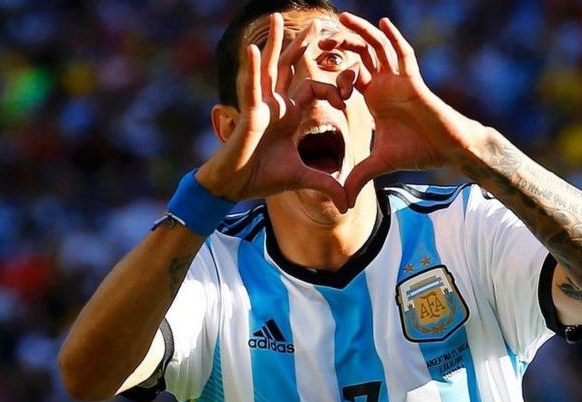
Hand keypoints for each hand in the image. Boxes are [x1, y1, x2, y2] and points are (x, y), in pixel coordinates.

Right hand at [197, 14, 355, 211]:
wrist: (234, 187)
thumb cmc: (260, 178)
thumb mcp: (301, 178)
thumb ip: (325, 184)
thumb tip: (347, 202)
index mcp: (289, 115)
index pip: (314, 89)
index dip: (333, 88)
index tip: (347, 93)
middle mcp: (275, 105)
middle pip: (290, 68)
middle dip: (302, 45)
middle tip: (316, 23)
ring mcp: (261, 106)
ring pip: (269, 68)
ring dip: (274, 42)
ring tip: (275, 17)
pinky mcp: (249, 113)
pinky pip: (252, 87)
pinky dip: (253, 68)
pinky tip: (255, 49)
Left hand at [321, 13, 486, 206]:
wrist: (447, 149)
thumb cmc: (417, 151)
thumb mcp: (378, 165)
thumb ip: (357, 178)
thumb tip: (341, 202)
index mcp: (374, 98)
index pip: (348, 76)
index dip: (332, 71)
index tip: (312, 68)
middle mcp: (385, 84)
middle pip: (359, 56)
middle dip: (340, 45)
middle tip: (318, 37)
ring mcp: (399, 79)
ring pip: (377, 49)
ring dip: (360, 33)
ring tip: (342, 18)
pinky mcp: (413, 80)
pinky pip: (402, 54)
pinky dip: (393, 38)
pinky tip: (381, 23)